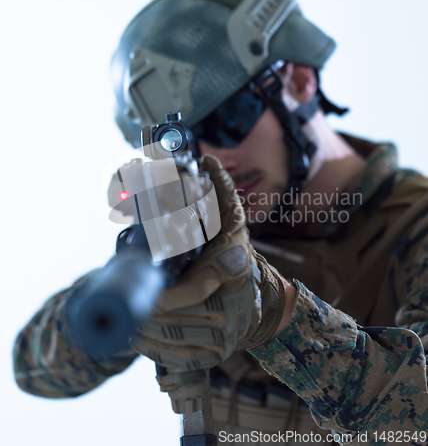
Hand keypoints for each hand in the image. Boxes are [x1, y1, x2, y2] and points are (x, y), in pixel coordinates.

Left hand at [129, 155, 285, 369]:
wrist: (261, 302)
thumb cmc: (236, 255)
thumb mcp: (232, 221)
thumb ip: (219, 191)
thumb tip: (206, 158)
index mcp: (233, 273)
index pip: (195, 290)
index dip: (166, 299)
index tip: (141, 298)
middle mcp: (232, 309)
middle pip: (177, 319)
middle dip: (144, 315)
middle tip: (120, 308)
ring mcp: (225, 337)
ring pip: (174, 341)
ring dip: (143, 335)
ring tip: (122, 324)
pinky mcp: (216, 356)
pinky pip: (179, 359)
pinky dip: (153, 352)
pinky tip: (138, 341)